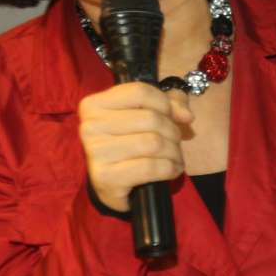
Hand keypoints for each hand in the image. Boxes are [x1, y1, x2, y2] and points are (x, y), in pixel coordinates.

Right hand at [78, 82, 193, 211]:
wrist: (112, 184)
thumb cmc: (129, 143)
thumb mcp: (146, 114)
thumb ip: (169, 104)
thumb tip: (185, 115)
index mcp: (94, 105)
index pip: (140, 92)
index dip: (165, 104)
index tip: (173, 116)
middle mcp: (90, 127)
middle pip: (150, 119)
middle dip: (173, 131)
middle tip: (175, 141)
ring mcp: (95, 153)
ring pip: (153, 143)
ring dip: (173, 151)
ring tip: (174, 156)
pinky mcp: (106, 178)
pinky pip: (151, 167)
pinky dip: (170, 168)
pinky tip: (172, 170)